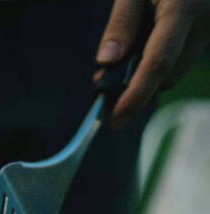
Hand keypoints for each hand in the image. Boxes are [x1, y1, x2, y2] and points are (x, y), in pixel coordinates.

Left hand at [97, 0, 209, 126]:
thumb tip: (105, 62)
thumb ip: (121, 23)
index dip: (135, 94)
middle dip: (133, 87)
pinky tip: (138, 52)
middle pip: (166, 73)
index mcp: (183, 8)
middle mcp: (204, 22)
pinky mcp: (209, 32)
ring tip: (117, 66)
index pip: (158, 62)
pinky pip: (181, 58)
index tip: (116, 118)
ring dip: (145, 75)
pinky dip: (158, 63)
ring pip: (174, 70)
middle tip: (100, 86)